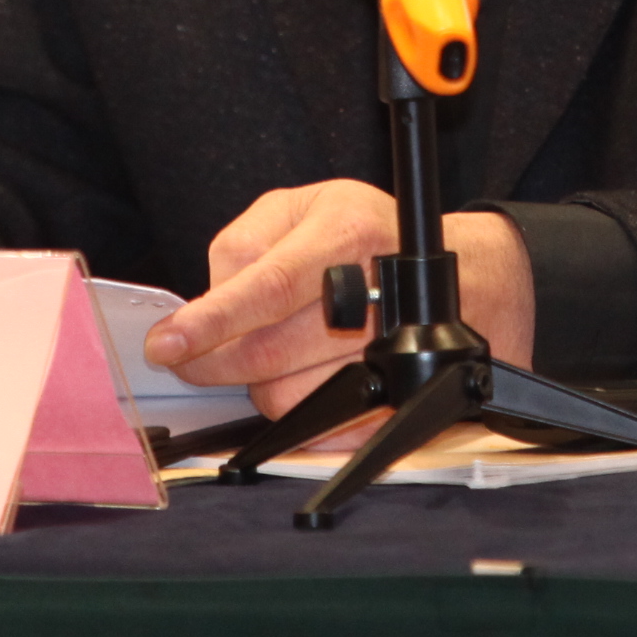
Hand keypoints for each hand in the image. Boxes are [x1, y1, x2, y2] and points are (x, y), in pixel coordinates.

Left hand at [143, 179, 536, 419]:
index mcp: (346, 231)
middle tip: (187, 356)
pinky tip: (303, 381)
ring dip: (262, 388)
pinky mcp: (403, 399)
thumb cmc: (370, 236)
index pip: (268, 286)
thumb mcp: (306, 206)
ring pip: (293, 400)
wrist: (470, 277)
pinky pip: (329, 431)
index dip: (212, 320)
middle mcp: (375, 290)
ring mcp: (393, 351)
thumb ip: (246, 243)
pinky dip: (302, 418)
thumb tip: (210, 298)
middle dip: (216, 364)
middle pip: (272, 355)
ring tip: (270, 356)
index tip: (166, 343)